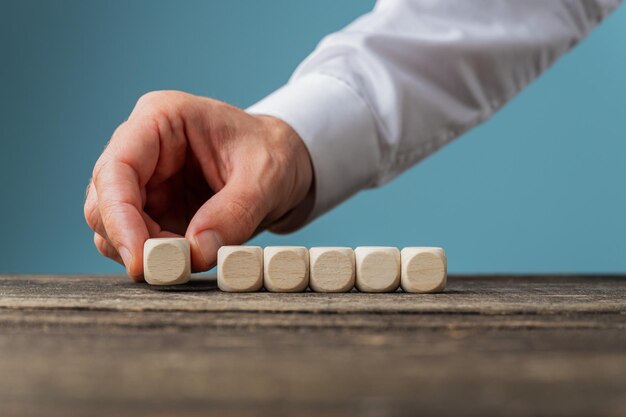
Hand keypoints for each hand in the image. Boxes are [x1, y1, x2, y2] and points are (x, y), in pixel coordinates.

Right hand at [84, 91, 312, 279]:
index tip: (139, 259)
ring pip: (112, 224)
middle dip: (131, 239)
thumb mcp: (267, 178)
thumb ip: (235, 213)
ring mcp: (144, 179)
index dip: (119, 216)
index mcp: (162, 118)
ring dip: (141, 251)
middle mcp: (142, 146)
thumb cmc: (275, 154)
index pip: (118, 168)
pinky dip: (153, 256)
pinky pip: (135, 238)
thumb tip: (195, 253)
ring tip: (188, 259)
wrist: (285, 164)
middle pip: (104, 200)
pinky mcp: (153, 207)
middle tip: (170, 268)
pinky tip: (186, 258)